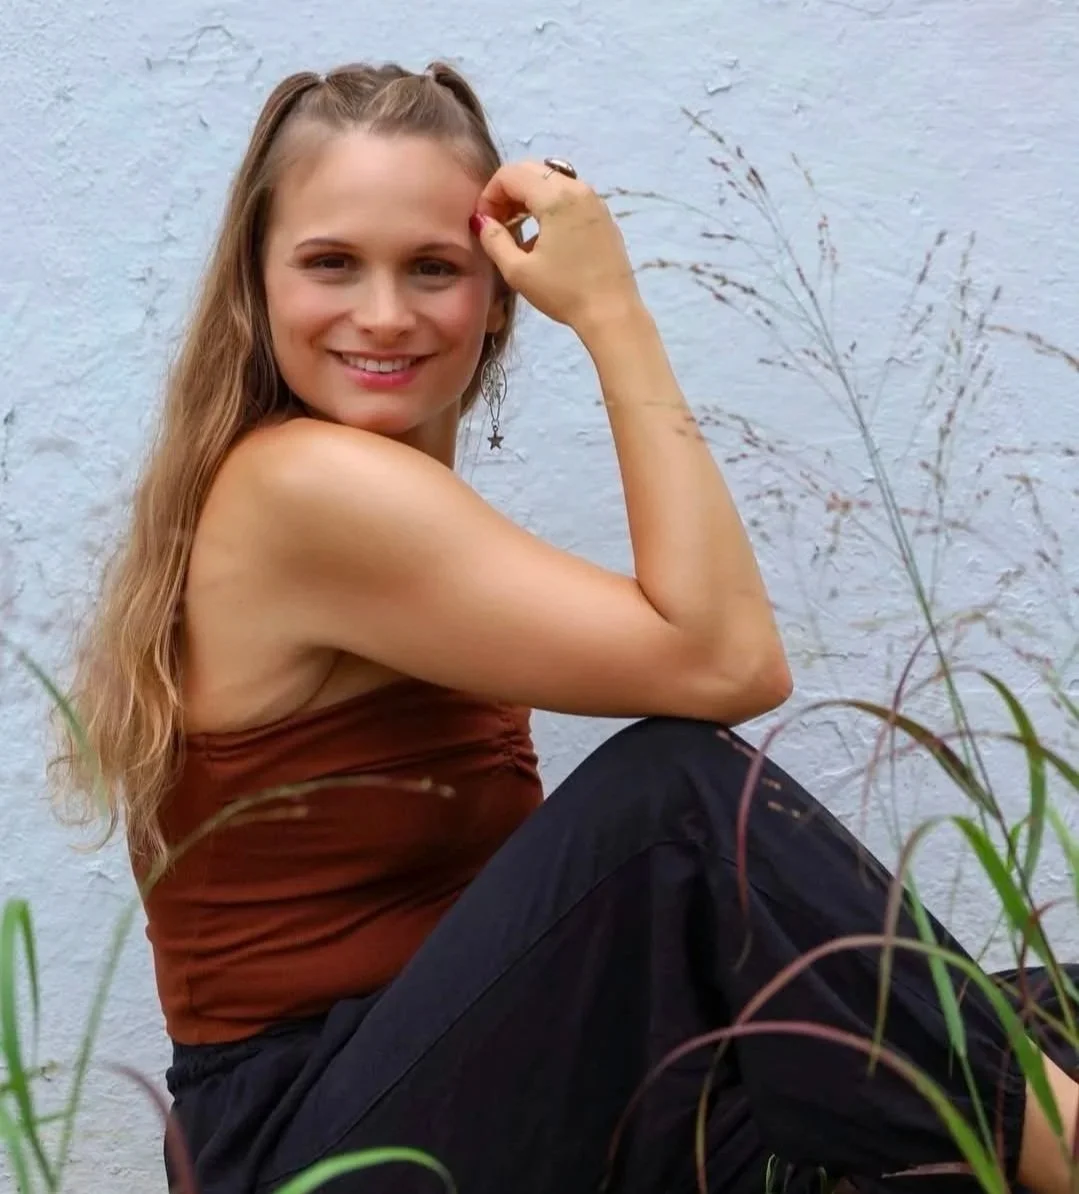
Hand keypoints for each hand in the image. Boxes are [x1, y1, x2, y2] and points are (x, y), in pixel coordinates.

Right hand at [472, 161, 641, 334]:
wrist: (612, 312)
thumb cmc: (564, 293)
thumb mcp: (518, 271)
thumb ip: (494, 240)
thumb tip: (482, 221)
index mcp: (556, 197)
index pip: (511, 174)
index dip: (490, 194)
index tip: (485, 223)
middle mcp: (577, 188)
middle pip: (531, 171)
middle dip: (508, 192)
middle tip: (498, 224)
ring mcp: (594, 200)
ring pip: (551, 181)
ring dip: (528, 198)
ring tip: (517, 231)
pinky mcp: (603, 215)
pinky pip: (569, 196)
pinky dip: (549, 206)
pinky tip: (543, 237)